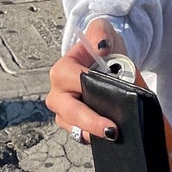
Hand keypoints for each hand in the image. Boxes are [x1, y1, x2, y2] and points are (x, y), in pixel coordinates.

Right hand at [45, 18, 127, 143]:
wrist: (109, 61)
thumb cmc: (102, 47)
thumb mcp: (102, 31)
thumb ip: (100, 33)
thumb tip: (100, 47)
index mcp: (62, 70)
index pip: (72, 80)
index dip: (87, 88)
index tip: (105, 94)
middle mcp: (58, 93)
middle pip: (70, 111)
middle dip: (91, 121)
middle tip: (112, 130)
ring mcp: (64, 112)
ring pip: (75, 128)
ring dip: (93, 133)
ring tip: (113, 135)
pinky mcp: (74, 125)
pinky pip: (81, 136)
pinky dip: (95, 138)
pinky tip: (109, 139)